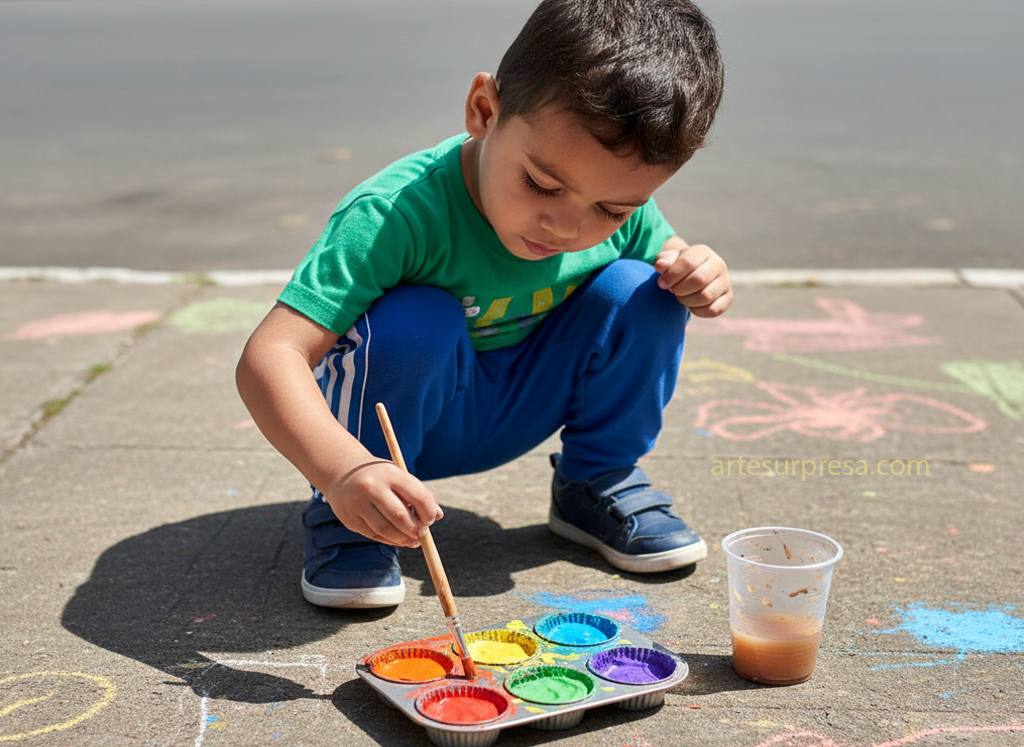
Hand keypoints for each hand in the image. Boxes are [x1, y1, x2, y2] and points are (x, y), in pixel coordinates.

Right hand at [322, 460, 443, 547]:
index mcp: (389, 473)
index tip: (431, 519)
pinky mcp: (349, 519)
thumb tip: (438, 515)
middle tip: (422, 533)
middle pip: (400, 516)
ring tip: (413, 540)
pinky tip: (398, 539)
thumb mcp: (399, 476)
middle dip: (416, 529)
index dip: (428, 512)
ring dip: (404, 539)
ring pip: (386, 529)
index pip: (417, 496)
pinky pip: (374, 535)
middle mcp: (371, 487)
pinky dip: (390, 540)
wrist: (342, 473)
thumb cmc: (380, 476)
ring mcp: (357, 504)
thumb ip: (420, 493)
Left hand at [653, 237, 732, 317]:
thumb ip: (663, 261)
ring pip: (706, 296)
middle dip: (680, 289)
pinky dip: (698, 311)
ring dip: (687, 300)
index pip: (688, 262)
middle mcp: (719, 264)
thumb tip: (660, 265)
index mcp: (703, 252)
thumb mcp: (668, 261)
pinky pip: (713, 310)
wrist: (690, 276)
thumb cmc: (677, 268)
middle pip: (698, 280)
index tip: (661, 283)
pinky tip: (691, 304)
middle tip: (673, 291)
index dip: (672, 275)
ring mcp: (726, 282)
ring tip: (681, 296)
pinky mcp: (728, 298)